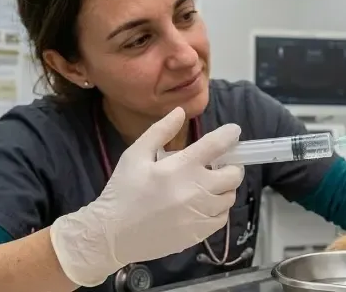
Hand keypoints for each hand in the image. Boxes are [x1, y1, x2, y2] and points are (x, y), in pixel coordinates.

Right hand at [49, 107, 244, 286]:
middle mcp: (196, 190)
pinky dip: (218, 209)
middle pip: (233, 175)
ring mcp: (199, 214)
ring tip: (209, 185)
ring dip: (225, 188)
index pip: (216, 145)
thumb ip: (160, 131)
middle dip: (231, 166)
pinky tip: (204, 205)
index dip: (230, 135)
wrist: (111, 234)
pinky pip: (222, 218)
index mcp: (181, 167)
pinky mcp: (199, 233)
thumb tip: (180, 111)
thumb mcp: (135, 155)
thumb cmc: (122, 191)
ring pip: (230, 197)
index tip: (234, 132)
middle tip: (220, 165)